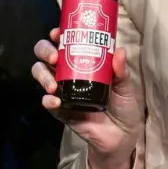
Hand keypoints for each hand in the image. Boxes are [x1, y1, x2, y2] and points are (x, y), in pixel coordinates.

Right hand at [31, 29, 143, 168]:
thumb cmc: (124, 105)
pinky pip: (48, 103)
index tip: (58, 32)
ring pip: (41, 75)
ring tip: (52, 84)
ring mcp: (63, 91)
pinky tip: (55, 100)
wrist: (123, 136)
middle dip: (45, 51)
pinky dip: (48, 101)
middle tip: (54, 57)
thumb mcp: (126, 86)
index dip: (57, 34)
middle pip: (46, 55)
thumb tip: (118, 50)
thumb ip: (122, 70)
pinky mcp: (61, 111)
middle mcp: (69, 73)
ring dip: (42, 75)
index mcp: (83, 61)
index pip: (64, 42)